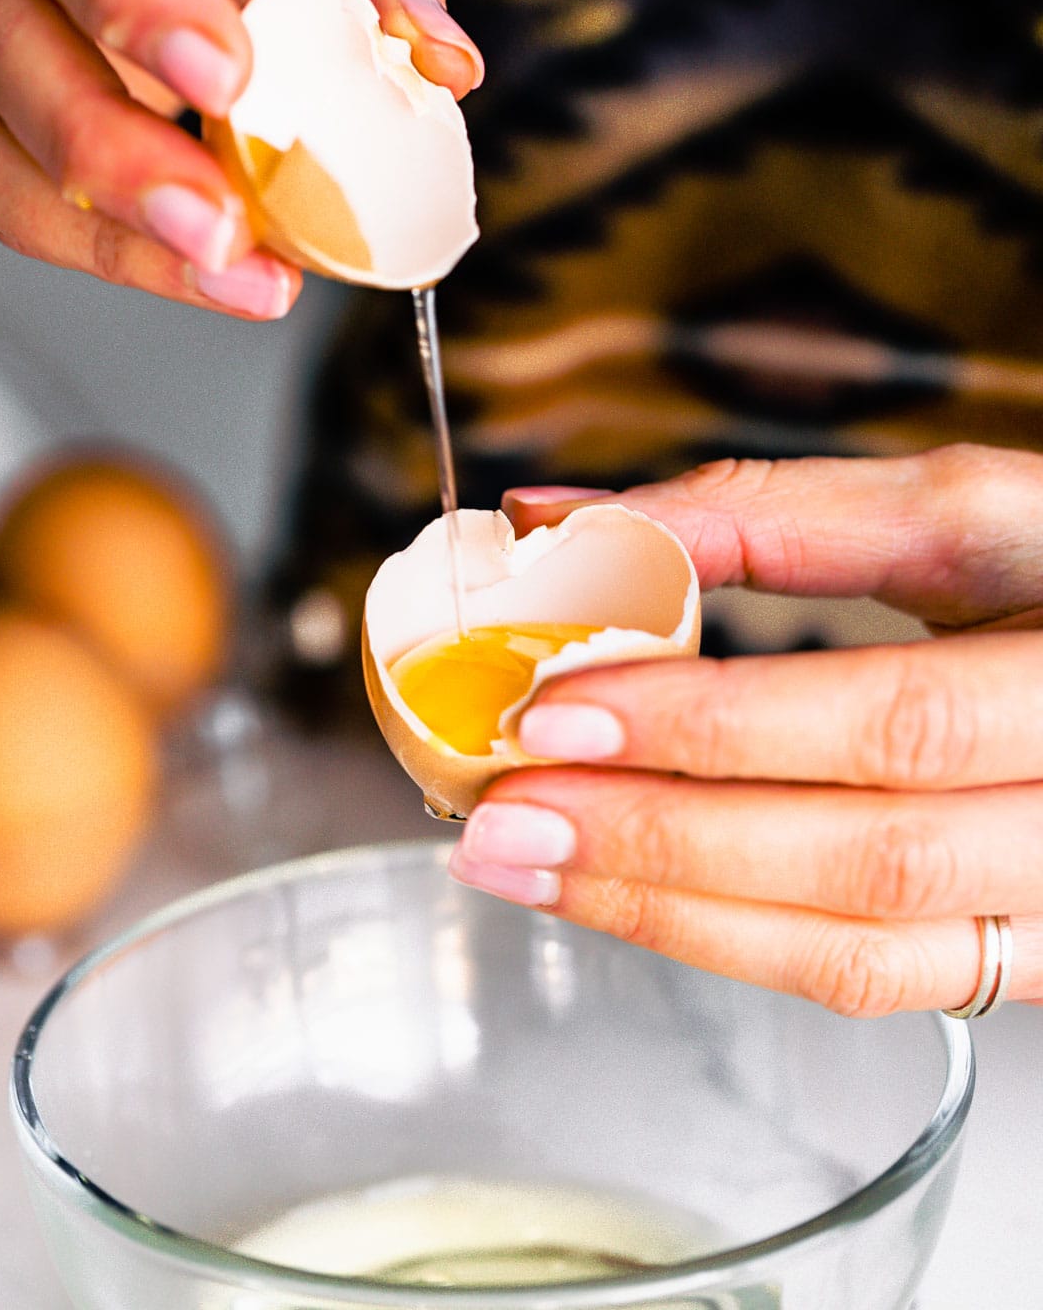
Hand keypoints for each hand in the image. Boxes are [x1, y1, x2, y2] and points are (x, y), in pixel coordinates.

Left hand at [448, 445, 1042, 1013]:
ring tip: (528, 867)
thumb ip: (765, 511)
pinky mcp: (1032, 955)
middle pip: (867, 856)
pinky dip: (736, 943)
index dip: (718, 725)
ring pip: (868, 950)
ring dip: (673, 915)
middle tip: (502, 814)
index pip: (892, 718)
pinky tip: (632, 899)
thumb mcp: (962, 510)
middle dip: (662, 842)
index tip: (556, 707)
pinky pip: (882, 981)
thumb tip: (562, 523)